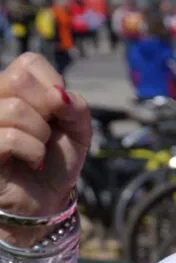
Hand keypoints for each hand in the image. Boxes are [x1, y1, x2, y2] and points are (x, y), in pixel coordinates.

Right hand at [0, 53, 91, 219]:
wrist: (45, 199)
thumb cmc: (56, 160)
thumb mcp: (77, 130)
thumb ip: (76, 107)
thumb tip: (59, 94)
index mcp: (12, 88)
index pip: (29, 62)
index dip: (53, 85)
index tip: (58, 111)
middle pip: (18, 79)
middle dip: (47, 110)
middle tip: (46, 132)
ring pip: (14, 109)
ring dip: (40, 134)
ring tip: (38, 149)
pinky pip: (10, 137)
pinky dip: (33, 151)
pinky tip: (31, 161)